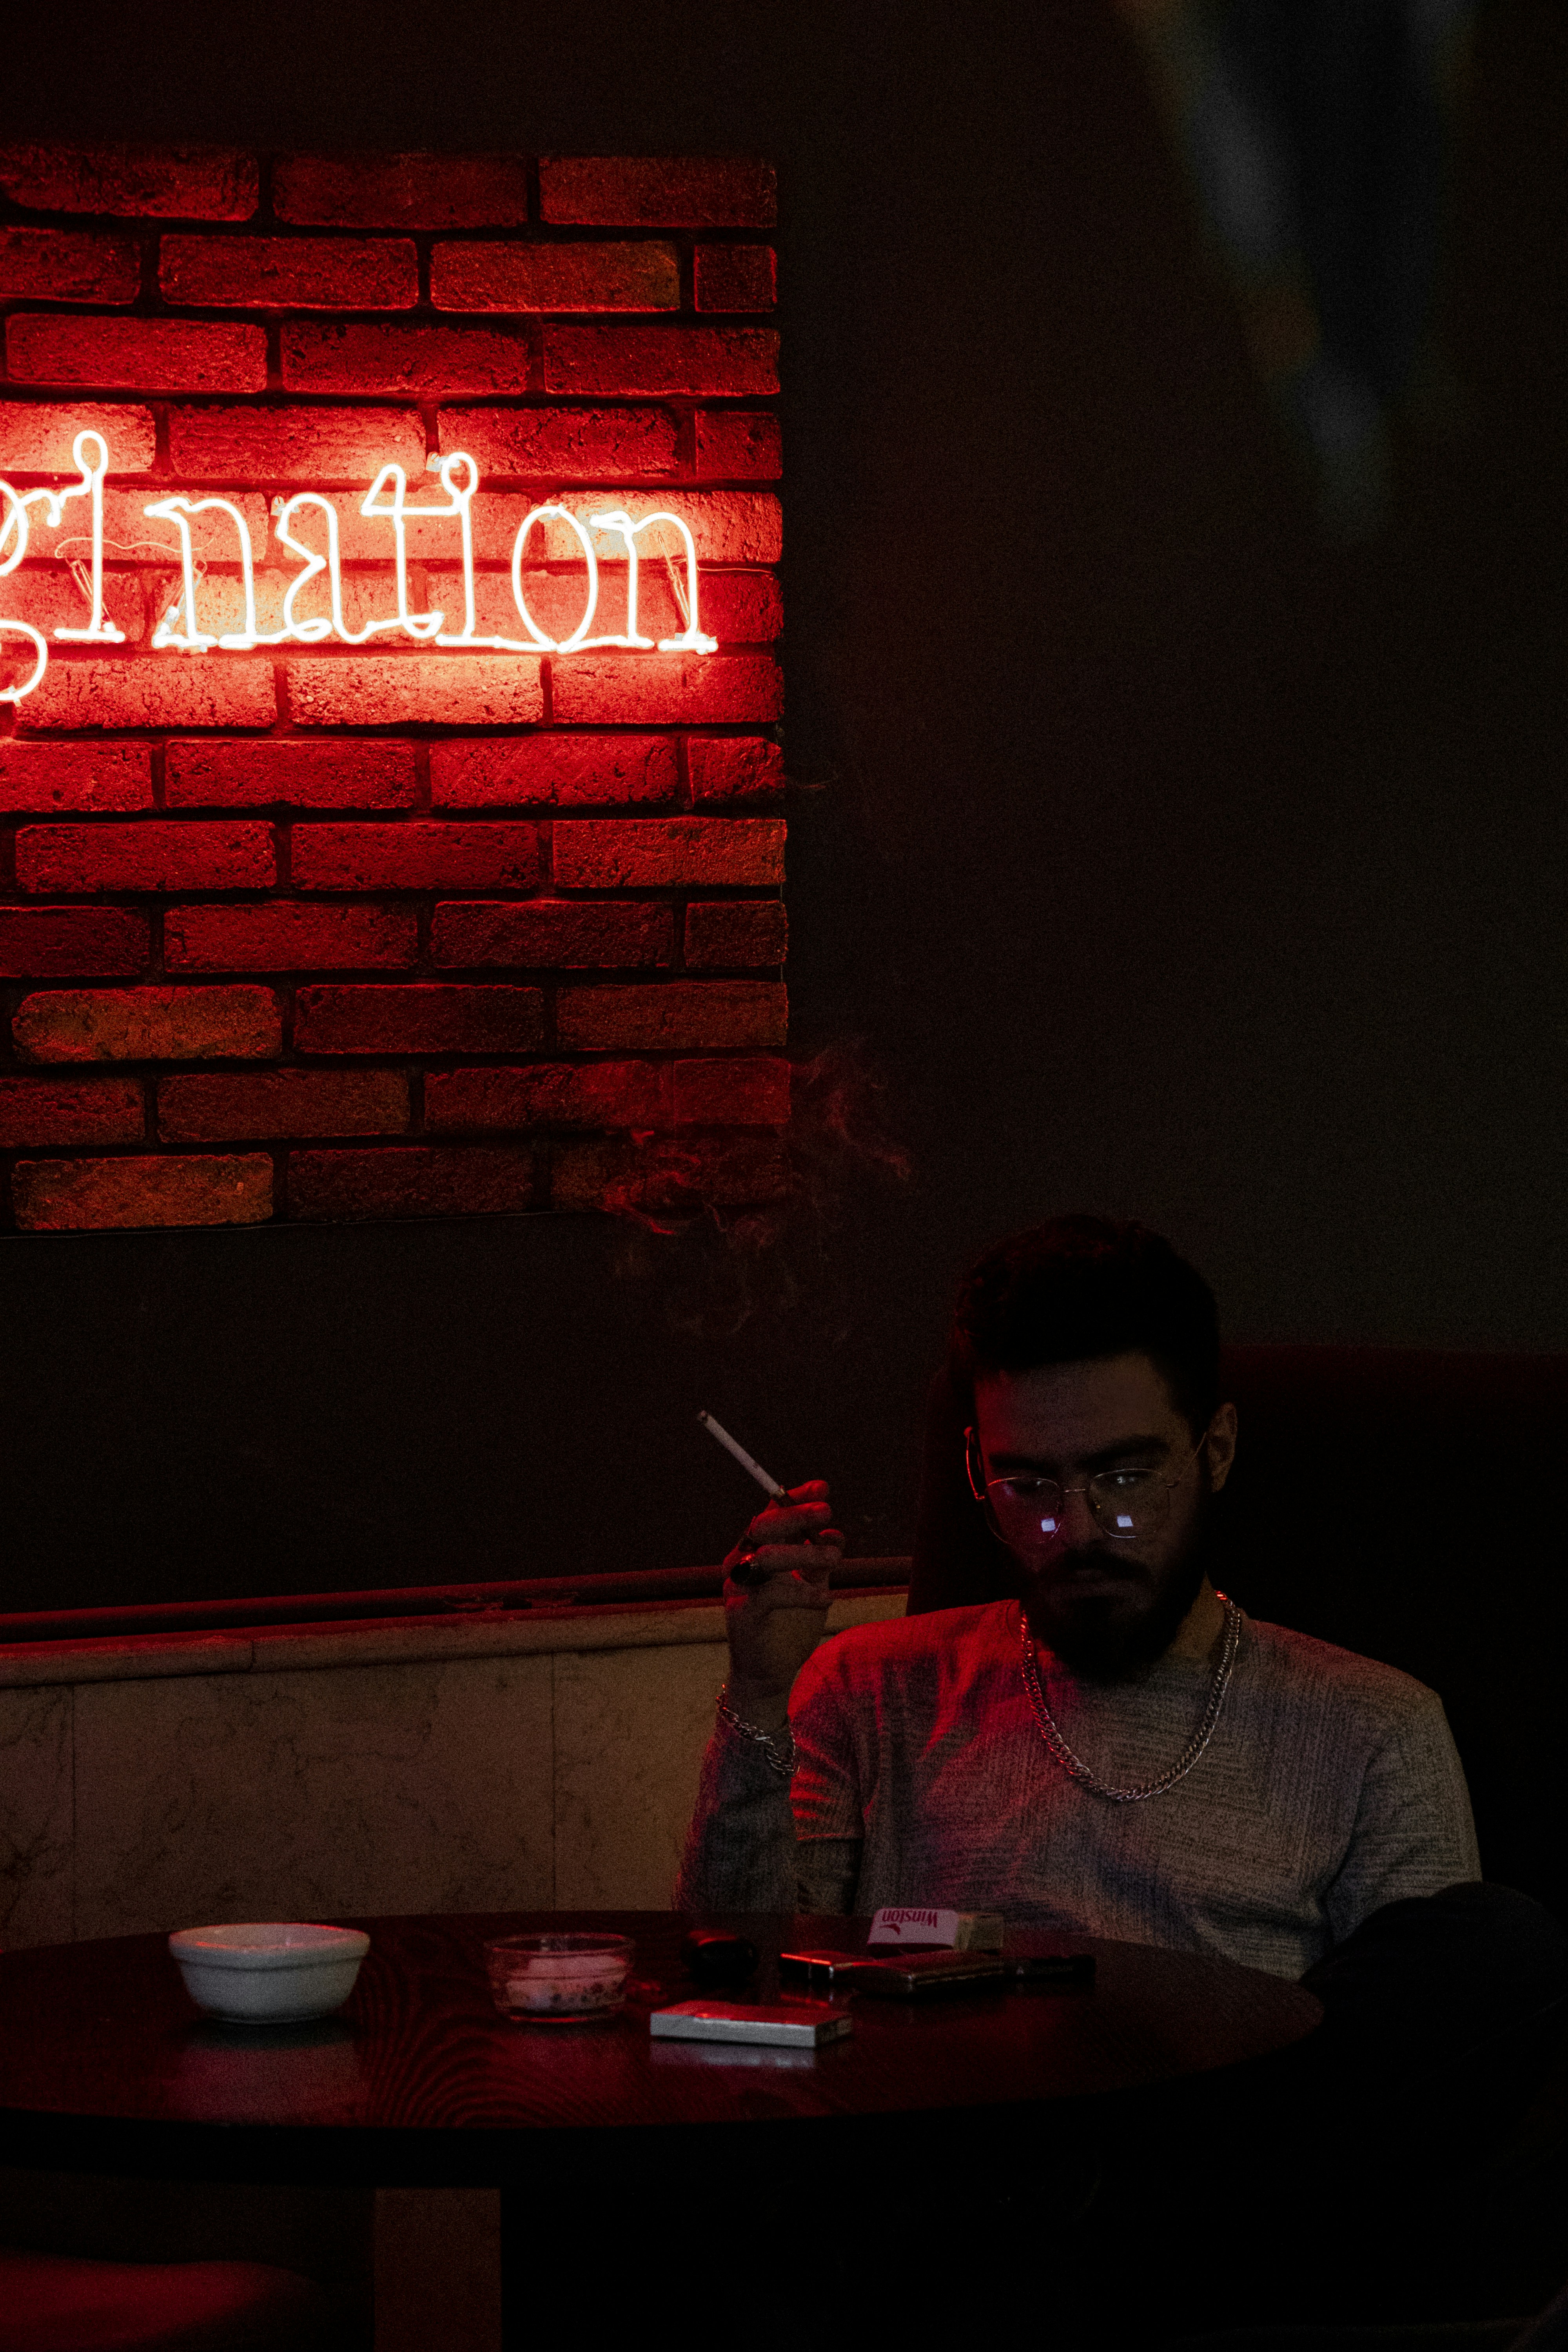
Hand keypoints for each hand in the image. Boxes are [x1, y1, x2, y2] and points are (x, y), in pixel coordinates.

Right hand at [722, 1481, 842, 1730]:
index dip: (794, 1497)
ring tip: (836, 1555)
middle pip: (762, 1526)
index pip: (770, 1513)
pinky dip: (804, 1592)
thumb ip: (820, 1559)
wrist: (771, 1672)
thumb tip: (836, 1531)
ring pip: (767, 1557)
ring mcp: (738, 1588)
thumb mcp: (811, 1583)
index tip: (823, 1487)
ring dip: (805, 1552)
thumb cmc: (789, 1624)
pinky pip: (772, 1595)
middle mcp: (741, 1563)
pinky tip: (826, 1598)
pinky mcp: (742, 1614)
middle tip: (828, 1511)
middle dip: (795, 1514)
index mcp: (755, 1550)